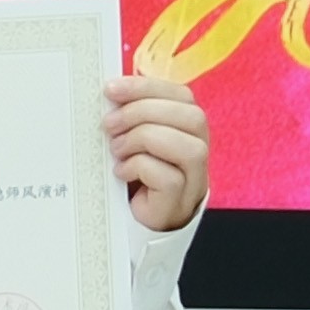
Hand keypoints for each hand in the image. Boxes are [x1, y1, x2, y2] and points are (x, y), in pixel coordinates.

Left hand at [107, 65, 213, 233]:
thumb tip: (113, 91)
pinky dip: (139, 168)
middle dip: (143, 112)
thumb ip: (133, 115)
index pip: (182, 95)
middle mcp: (199, 150)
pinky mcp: (180, 202)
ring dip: (143, 140)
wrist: (138, 222)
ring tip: (117, 150)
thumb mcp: (134, 138)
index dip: (147, 87)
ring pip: (187, 147)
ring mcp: (194, 179)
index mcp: (189, 128)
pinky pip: (169, 178)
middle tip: (109, 124)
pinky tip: (122, 172)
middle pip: (192, 117)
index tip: (110, 89)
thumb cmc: (135, 173)